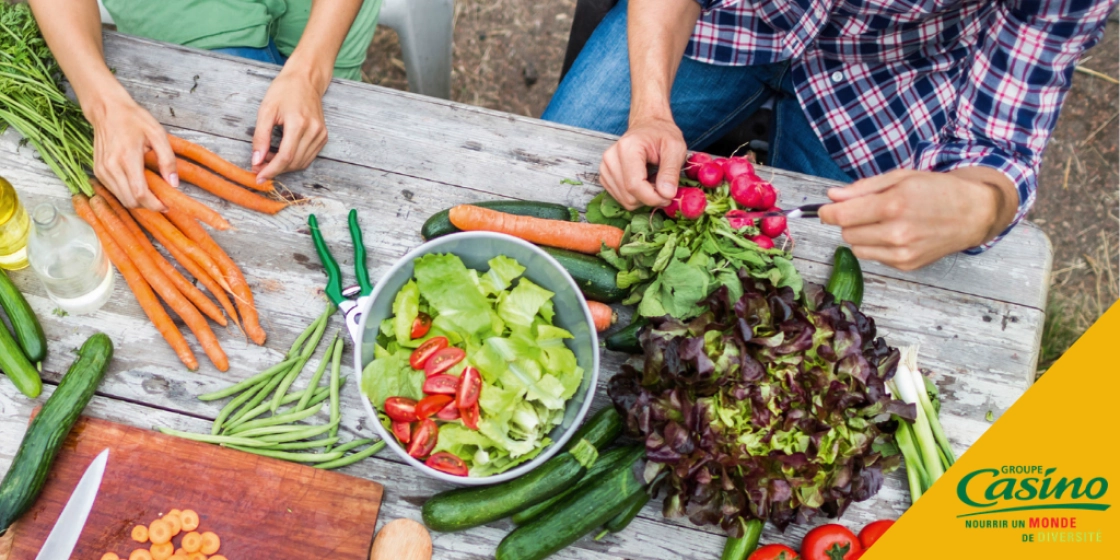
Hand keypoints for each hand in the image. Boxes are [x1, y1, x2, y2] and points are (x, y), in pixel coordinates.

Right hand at [86, 91, 175, 210]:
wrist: (107, 110)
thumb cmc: (133, 119)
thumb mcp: (157, 134)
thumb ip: (167, 159)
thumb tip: (174, 183)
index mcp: (127, 157)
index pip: (140, 193)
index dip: (154, 204)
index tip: (166, 205)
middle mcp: (111, 167)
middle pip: (131, 201)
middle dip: (148, 205)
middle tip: (161, 200)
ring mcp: (102, 170)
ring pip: (122, 199)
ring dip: (138, 201)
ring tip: (151, 193)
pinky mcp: (98, 171)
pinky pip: (114, 191)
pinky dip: (127, 193)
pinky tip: (137, 185)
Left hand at [251, 66, 328, 182]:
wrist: (306, 79)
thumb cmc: (284, 90)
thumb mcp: (266, 110)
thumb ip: (260, 137)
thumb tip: (256, 160)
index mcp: (299, 123)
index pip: (286, 156)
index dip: (271, 170)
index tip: (258, 176)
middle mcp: (313, 131)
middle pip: (294, 162)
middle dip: (275, 169)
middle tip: (259, 166)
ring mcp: (321, 134)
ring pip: (302, 163)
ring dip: (284, 166)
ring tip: (268, 158)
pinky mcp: (323, 136)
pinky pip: (308, 157)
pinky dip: (294, 160)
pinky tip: (282, 154)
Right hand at [599, 116, 687, 208]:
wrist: (648, 126)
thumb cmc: (662, 135)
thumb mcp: (675, 148)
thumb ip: (671, 172)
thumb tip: (667, 194)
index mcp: (627, 148)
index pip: (635, 185)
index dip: (654, 198)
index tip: (669, 196)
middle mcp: (610, 158)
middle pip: (629, 196)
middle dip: (650, 198)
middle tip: (664, 186)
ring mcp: (605, 168)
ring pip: (625, 200)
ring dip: (643, 197)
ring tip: (653, 180)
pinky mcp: (605, 176)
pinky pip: (621, 198)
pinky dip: (635, 196)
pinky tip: (644, 182)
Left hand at [818, 168, 1017, 270]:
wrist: (972, 214)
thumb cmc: (936, 190)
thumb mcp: (900, 178)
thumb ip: (863, 188)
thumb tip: (832, 196)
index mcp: (893, 205)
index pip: (842, 216)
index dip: (827, 213)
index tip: (824, 210)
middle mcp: (897, 232)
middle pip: (846, 232)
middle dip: (849, 221)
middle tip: (866, 210)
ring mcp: (902, 252)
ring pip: (856, 247)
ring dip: (861, 234)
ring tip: (883, 221)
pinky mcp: (906, 265)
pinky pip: (874, 257)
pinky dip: (876, 246)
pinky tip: (895, 234)